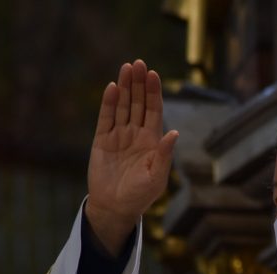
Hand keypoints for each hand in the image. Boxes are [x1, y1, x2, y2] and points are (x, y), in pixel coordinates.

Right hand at [86, 59, 178, 255]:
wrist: (115, 207)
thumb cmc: (140, 196)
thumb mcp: (156, 177)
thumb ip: (164, 155)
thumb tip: (174, 133)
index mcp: (152, 141)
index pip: (154, 110)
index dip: (154, 92)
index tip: (153, 74)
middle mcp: (136, 134)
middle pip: (139, 103)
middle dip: (140, 83)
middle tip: (139, 63)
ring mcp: (119, 136)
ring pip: (123, 106)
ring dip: (126, 87)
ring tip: (127, 67)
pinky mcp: (102, 140)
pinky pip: (106, 118)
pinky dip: (109, 103)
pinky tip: (113, 88)